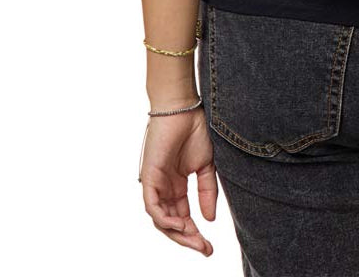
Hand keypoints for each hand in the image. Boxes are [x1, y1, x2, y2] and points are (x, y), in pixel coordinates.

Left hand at [139, 109, 217, 254]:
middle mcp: (164, 188)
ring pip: (161, 220)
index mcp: (177, 186)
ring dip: (178, 234)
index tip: (210, 247)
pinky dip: (165, 219)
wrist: (183, 108)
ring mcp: (155, 184)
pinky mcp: (148, 177)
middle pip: (172, 223)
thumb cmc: (194, 130)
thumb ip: (207, 192)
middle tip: (204, 249)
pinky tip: (180, 225)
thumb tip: (209, 219)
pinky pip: (152, 207)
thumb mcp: (206, 166)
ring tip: (195, 240)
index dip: (195, 233)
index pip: (183, 217)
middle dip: (188, 239)